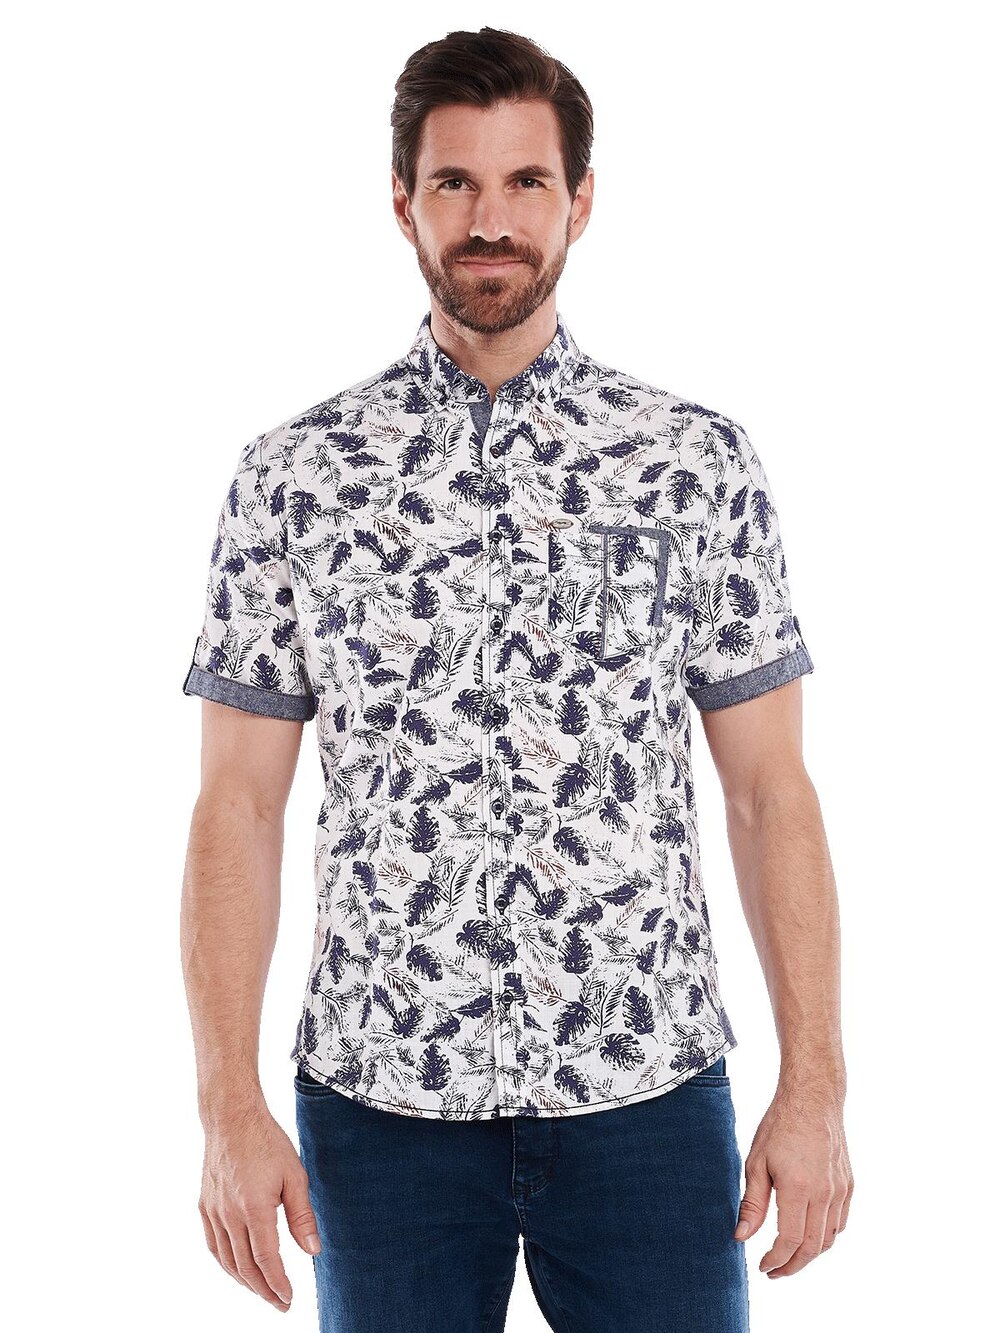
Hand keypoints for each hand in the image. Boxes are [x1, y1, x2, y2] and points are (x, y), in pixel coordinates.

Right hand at [199, 1103, 321, 1309]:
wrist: (232, 1118)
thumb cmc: (267, 1142)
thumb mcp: (295, 1175)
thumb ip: (302, 1215)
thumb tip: (313, 1250)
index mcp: (255, 1208)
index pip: (266, 1259)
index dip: (278, 1284)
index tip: (288, 1299)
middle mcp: (230, 1214)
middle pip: (245, 1267)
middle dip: (264, 1290)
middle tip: (280, 1303)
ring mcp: (214, 1211)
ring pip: (227, 1260)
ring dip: (245, 1281)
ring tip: (263, 1291)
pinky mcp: (205, 1205)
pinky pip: (213, 1245)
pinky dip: (226, 1264)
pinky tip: (237, 1269)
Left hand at [733, 1080, 852, 1277]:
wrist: (813, 1098)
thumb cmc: (780, 1125)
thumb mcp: (756, 1162)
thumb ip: (752, 1203)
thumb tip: (742, 1237)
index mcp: (798, 1188)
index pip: (789, 1241)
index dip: (775, 1260)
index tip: (763, 1267)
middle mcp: (824, 1194)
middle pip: (812, 1248)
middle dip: (792, 1266)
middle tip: (774, 1271)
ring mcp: (840, 1190)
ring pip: (830, 1239)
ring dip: (810, 1255)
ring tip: (789, 1257)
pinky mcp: (848, 1185)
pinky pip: (840, 1222)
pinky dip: (826, 1237)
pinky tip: (809, 1235)